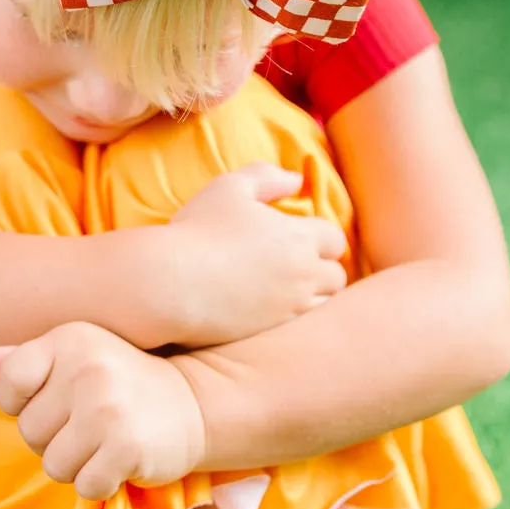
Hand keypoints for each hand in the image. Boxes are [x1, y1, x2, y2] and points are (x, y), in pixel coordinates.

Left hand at [0, 323, 205, 499]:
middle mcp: (86, 367)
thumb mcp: (78, 357)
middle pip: (28, 432)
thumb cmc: (123, 381)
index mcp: (68, 338)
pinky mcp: (127, 446)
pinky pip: (84, 486)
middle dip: (53, 439)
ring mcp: (107, 407)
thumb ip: (27, 360)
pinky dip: (101, 483)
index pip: (9, 382)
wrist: (192, 402)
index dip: (22, 403)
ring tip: (104, 442)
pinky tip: (121, 460)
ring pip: (52, 464)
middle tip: (89, 425)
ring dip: (77, 465)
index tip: (54, 401)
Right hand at [162, 162, 347, 347]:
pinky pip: (301, 324)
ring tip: (287, 283)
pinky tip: (270, 303)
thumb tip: (296, 179)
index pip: (336, 239)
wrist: (172, 283)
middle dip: (325, 266)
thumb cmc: (199, 228)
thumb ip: (267, 177)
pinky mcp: (272, 332)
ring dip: (314, 292)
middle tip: (298, 260)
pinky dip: (295, 313)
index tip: (302, 233)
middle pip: (337, 276)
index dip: (322, 235)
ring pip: (324, 303)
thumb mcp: (230, 186)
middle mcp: (303, 275)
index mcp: (298, 237)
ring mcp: (289, 307)